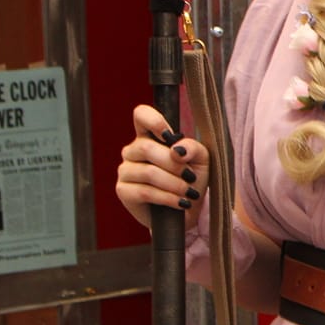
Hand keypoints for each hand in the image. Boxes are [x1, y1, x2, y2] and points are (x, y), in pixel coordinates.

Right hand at [115, 104, 208, 230]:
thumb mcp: (201, 160)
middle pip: (147, 148)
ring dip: (175, 184)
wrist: (188, 209)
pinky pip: (145, 191)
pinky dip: (168, 198)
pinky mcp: (123, 191)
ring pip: (148, 172)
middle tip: (191, 177)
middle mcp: (133, 151)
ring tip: (189, 192)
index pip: (141, 115)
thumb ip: (192, 148)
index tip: (169, 135)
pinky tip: (180, 202)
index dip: (153, 120)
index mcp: (150, 136)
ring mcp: (126, 170)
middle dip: (174, 164)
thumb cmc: (192, 179)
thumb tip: (177, 150)